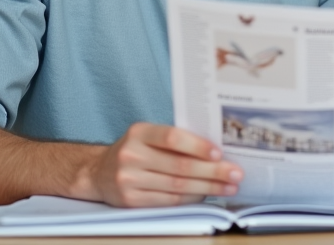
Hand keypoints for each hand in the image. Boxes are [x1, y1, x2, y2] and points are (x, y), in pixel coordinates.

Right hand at [88, 123, 242, 206]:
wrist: (97, 172)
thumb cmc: (134, 150)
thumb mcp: (147, 136)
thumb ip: (174, 140)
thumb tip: (215, 150)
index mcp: (139, 132)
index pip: (172, 138)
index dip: (198, 146)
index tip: (220, 153)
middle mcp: (131, 155)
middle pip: (179, 166)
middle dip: (213, 172)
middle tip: (236, 174)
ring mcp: (129, 180)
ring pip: (177, 186)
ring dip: (207, 188)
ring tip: (228, 187)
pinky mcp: (131, 200)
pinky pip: (168, 201)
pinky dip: (191, 198)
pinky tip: (206, 195)